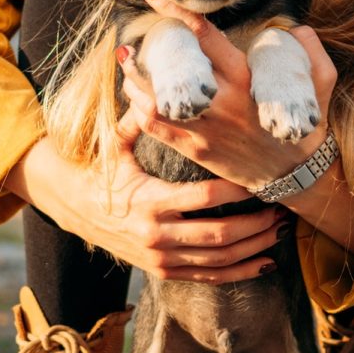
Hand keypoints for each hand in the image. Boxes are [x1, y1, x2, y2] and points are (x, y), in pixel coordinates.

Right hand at [5, 116, 287, 283]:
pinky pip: (208, 277)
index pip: (202, 197)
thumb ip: (139, 116)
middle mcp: (156, 236)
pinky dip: (240, 272)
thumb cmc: (99, 167)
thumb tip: (151, 75)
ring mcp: (160, 258)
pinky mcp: (163, 271)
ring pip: (218, 261)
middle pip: (218, 236)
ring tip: (281, 230)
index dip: (234, 189)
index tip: (258, 176)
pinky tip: (265, 261)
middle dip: (255, 224)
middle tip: (283, 208)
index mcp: (148, 201)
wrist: (70, 207)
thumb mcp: (115, 143)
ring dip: (254, 248)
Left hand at [119, 0, 337, 191]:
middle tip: (126, 43)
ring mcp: (206, 127)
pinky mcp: (196, 149)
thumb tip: (296, 28)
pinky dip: (138, 110)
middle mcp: (222, 101)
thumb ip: (312, 51)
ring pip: (155, 101)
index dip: (176, 11)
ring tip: (125, 65)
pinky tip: (134, 96)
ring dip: (134, 82)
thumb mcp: (322, 83)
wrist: (297, 176)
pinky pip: (156, 127)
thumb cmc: (306, 124)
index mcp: (246, 78)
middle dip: (144, 53)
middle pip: (172, 69)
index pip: (205, 36)